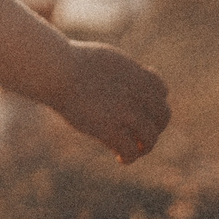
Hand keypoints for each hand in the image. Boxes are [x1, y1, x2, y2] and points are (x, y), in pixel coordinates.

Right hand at [52, 41, 170, 163]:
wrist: (55, 70)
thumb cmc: (68, 61)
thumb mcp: (103, 60)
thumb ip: (119, 75)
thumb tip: (119, 83)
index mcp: (135, 73)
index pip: (161, 90)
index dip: (155, 102)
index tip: (144, 110)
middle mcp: (136, 93)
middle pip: (162, 115)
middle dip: (155, 126)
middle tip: (142, 135)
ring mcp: (125, 112)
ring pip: (150, 137)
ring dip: (145, 147)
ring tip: (135, 151)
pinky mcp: (110, 129)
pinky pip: (130, 150)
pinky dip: (129, 157)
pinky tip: (120, 159)